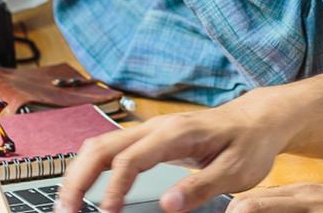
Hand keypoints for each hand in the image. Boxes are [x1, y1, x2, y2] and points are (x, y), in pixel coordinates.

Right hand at [57, 102, 289, 212]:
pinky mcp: (149, 138)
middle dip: (78, 178)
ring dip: (79, 173)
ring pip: (100, 145)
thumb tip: (167, 204)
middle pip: (101, 147)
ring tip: (68, 204)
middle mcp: (156, 127)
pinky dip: (90, 168)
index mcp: (176, 133)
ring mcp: (150, 130)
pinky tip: (85, 189)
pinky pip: (110, 148)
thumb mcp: (235, 171)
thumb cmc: (248, 143)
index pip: (130, 159)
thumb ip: (200, 187)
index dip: (113, 187)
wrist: (256, 120)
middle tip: (66, 211)